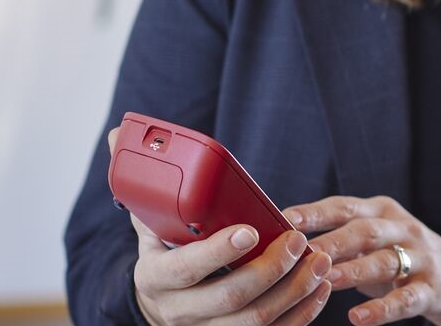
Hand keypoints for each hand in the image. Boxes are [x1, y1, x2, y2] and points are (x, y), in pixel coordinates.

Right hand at [107, 127, 333, 325]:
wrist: (164, 302)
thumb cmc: (165, 251)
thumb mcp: (150, 221)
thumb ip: (144, 183)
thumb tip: (120, 133)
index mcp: (155, 277)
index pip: (187, 269)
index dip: (219, 252)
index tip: (250, 230)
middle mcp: (179, 311)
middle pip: (230, 298)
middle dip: (270, 269)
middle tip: (297, 240)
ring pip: (256, 321)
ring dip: (295, 291)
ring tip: (320, 259)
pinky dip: (302, 313)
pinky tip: (320, 286)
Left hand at [284, 195, 440, 325]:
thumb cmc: (406, 260)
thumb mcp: (378, 241)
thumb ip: (341, 239)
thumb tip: (283, 243)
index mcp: (383, 212)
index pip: (344, 206)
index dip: (314, 211)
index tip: (282, 218)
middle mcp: (403, 228)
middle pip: (363, 230)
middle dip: (330, 240)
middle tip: (299, 252)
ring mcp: (421, 258)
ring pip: (385, 261)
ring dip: (353, 269)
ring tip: (326, 278)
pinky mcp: (435, 289)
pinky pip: (406, 299)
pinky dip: (381, 309)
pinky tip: (358, 318)